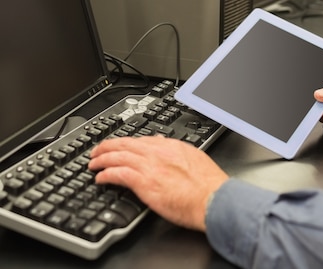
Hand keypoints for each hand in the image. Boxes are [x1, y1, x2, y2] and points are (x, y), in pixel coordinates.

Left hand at [89, 136, 227, 231]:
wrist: (211, 198)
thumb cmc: (208, 185)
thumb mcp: (196, 159)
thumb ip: (180, 152)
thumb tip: (171, 148)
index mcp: (172, 146)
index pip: (143, 140)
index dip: (128, 143)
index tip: (122, 147)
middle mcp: (158, 152)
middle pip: (126, 144)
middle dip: (108, 146)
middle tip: (98, 151)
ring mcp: (150, 166)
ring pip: (118, 156)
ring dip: (102, 159)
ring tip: (94, 164)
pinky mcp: (144, 182)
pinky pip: (118, 174)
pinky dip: (106, 174)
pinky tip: (100, 178)